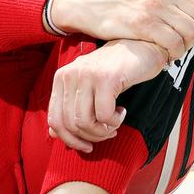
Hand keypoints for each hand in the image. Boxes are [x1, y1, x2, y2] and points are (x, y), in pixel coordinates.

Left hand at [47, 39, 166, 151]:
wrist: (140, 48)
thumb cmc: (114, 72)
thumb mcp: (87, 88)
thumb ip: (70, 108)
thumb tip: (53, 134)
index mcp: (61, 77)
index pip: (54, 119)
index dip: (69, 139)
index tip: (87, 146)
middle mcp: (69, 74)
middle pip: (70, 124)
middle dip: (90, 137)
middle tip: (107, 133)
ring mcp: (86, 74)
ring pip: (85, 122)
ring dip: (103, 131)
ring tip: (114, 123)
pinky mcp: (105, 78)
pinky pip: (104, 116)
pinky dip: (115, 121)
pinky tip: (121, 112)